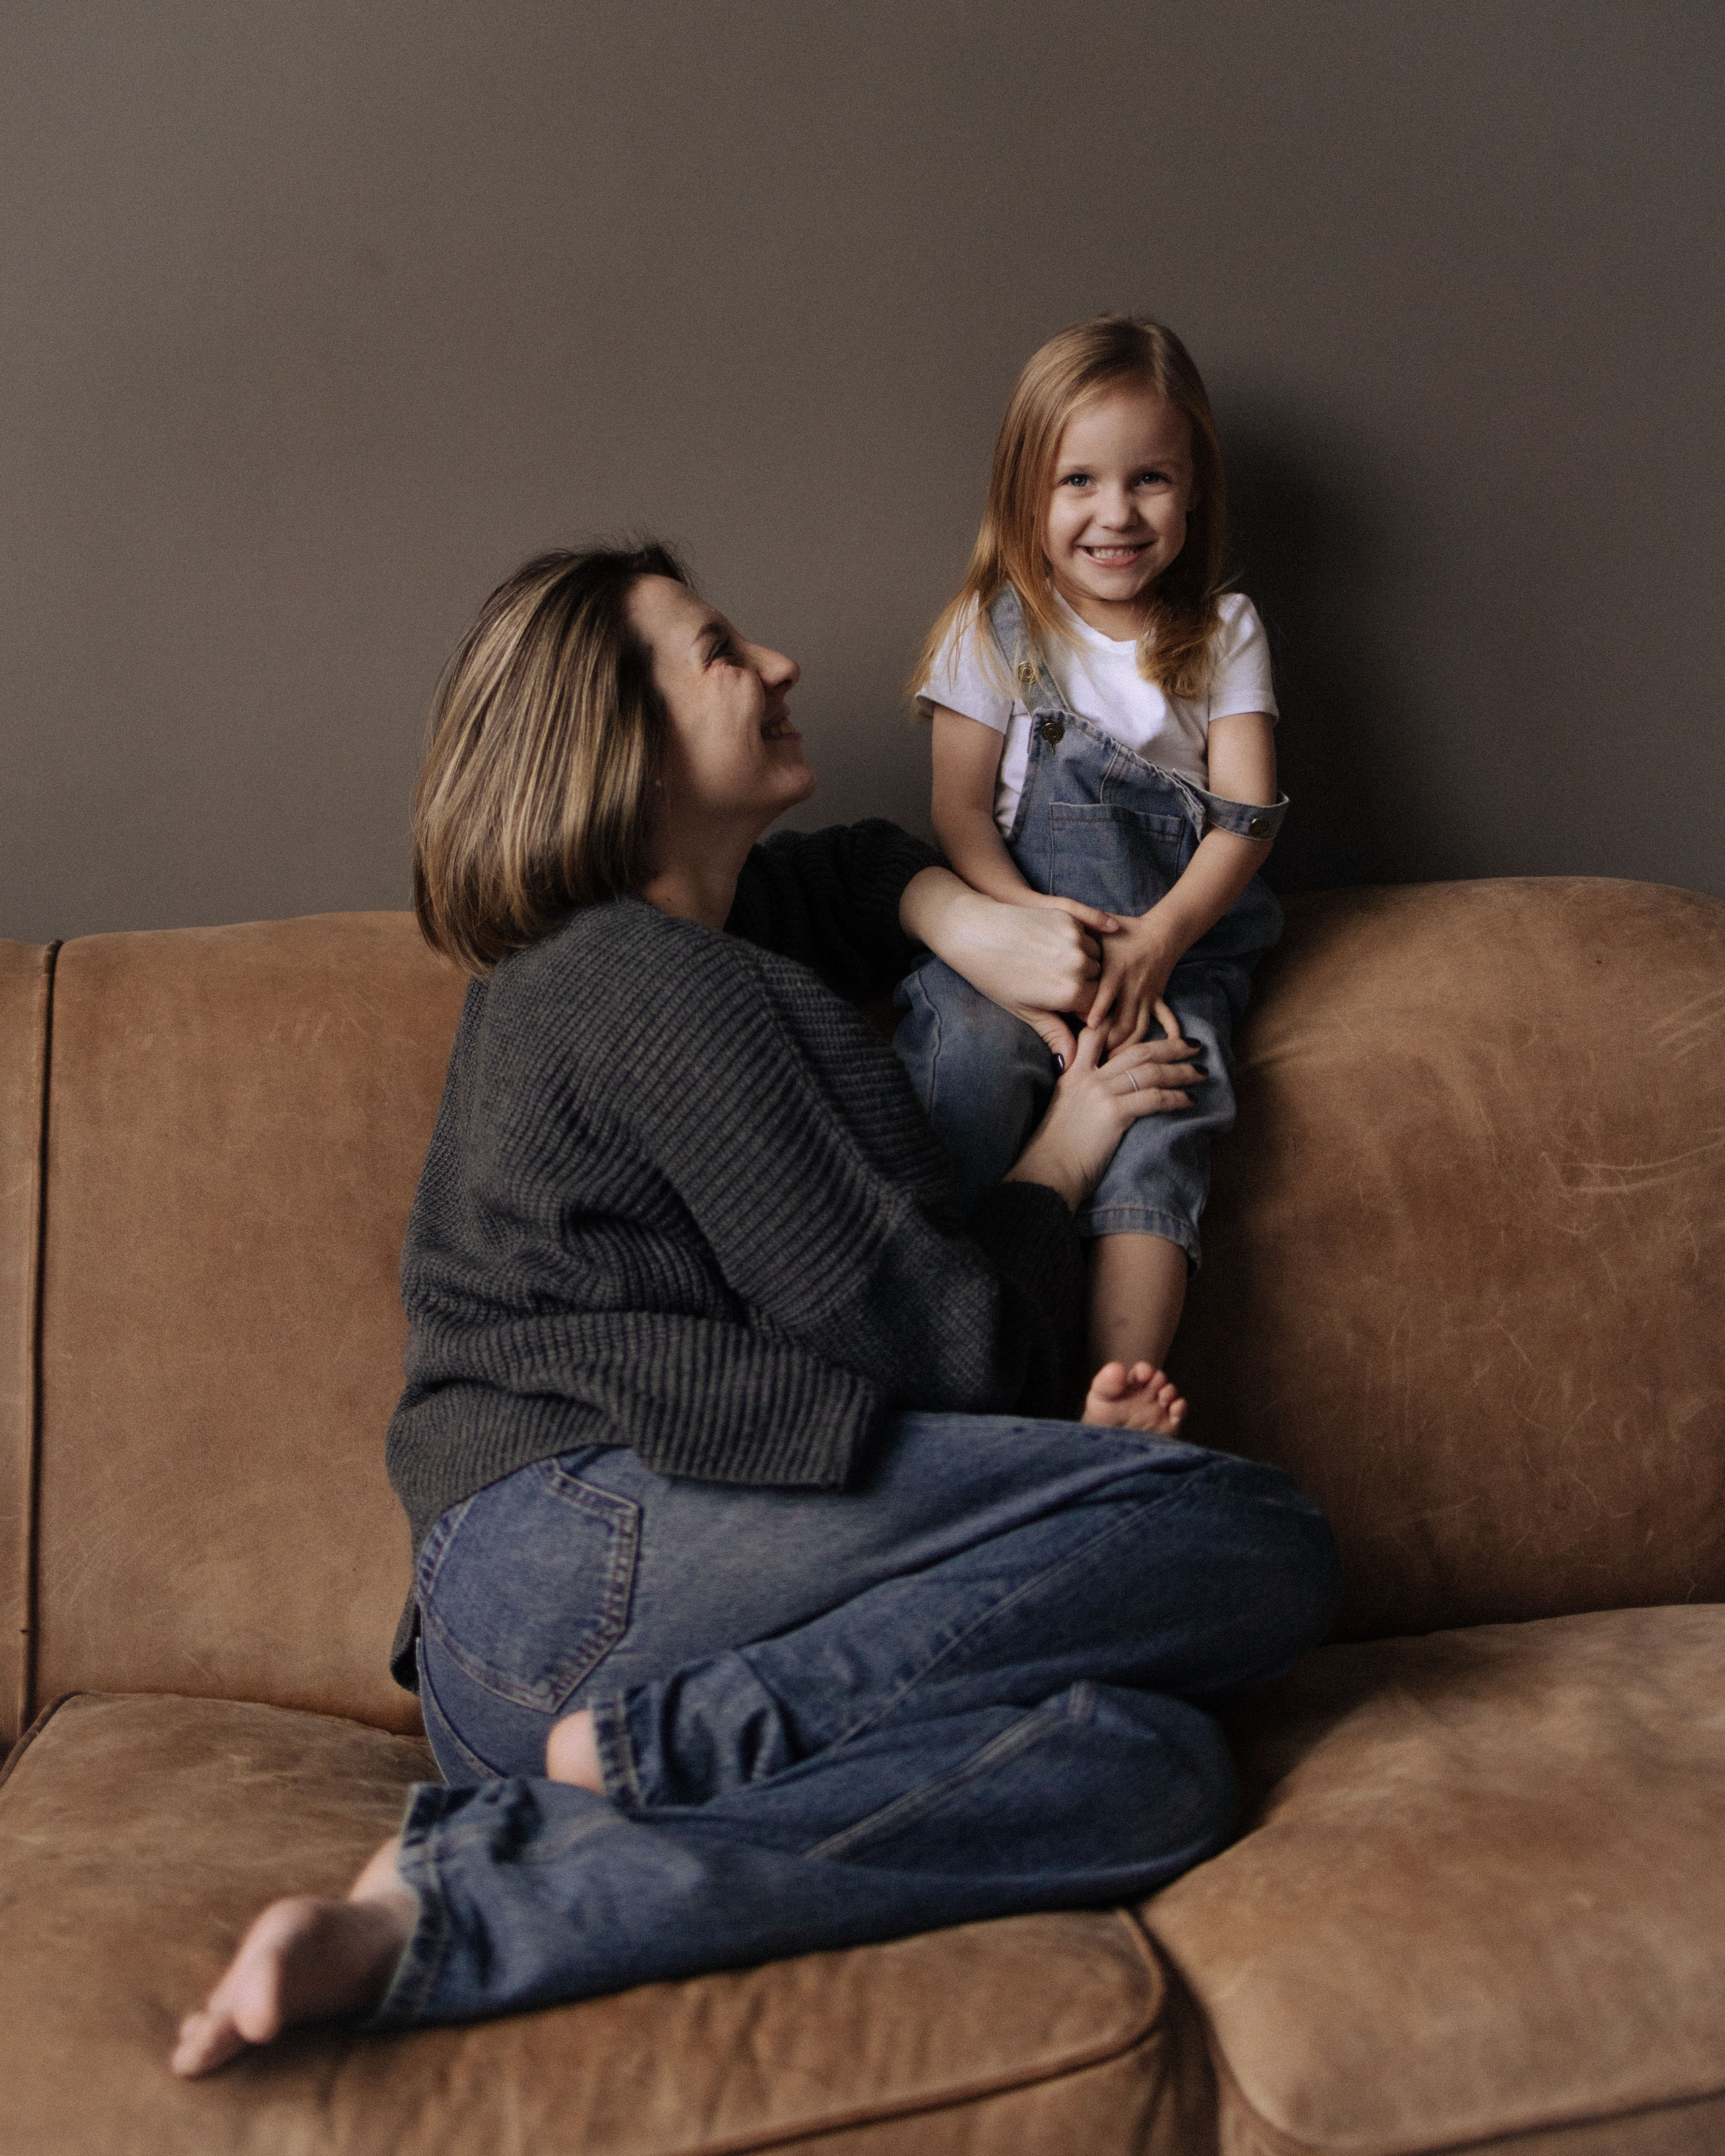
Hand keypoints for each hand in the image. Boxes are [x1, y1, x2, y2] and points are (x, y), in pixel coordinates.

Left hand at [920, 882, 1120, 1065]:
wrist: (973, 931)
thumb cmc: (994, 976)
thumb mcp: (1024, 1010)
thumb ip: (1054, 1033)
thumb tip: (1071, 1063)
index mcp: (1069, 993)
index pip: (1094, 1006)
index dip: (1079, 1007)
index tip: (1062, 1003)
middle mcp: (1077, 966)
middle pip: (1097, 981)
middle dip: (1083, 984)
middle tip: (1052, 980)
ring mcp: (1075, 939)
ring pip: (1096, 956)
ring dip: (1083, 961)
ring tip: (1051, 962)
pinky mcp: (1069, 918)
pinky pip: (1089, 933)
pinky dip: (1080, 939)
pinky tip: (1058, 944)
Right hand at [1004, 1006, 1201, 1210]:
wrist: (1046, 1173)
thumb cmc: (1055, 1152)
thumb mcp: (1062, 1111)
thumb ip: (1079, 1095)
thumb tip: (1100, 1098)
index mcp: (1073, 1074)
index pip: (1097, 1035)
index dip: (1123, 1025)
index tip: (1149, 1024)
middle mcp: (1087, 1077)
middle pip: (1136, 1050)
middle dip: (1169, 1045)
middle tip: (1193, 1044)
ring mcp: (1100, 1093)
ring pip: (1149, 1071)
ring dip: (1180, 1071)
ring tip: (1201, 1073)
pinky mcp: (1113, 1113)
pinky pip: (1153, 1098)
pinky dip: (1175, 1097)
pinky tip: (1190, 1100)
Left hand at [1087, 907, 1184, 1051]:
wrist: (1162, 929)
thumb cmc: (1124, 931)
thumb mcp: (1099, 933)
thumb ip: (1077, 943)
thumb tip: (1052, 950)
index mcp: (1115, 970)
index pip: (1104, 997)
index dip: (1095, 1015)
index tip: (1086, 1030)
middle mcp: (1132, 985)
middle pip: (1122, 1021)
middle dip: (1109, 1042)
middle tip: (1094, 1059)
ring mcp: (1146, 994)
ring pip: (1139, 1026)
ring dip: (1128, 1045)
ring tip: (1114, 1061)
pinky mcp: (1157, 998)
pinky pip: (1165, 1017)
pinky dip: (1170, 1032)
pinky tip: (1170, 1047)